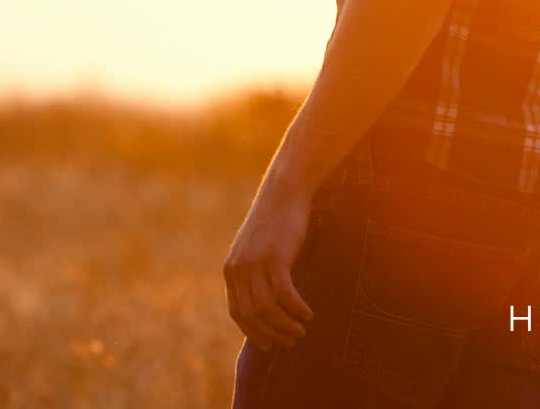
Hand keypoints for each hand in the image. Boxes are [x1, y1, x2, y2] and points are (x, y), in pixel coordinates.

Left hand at [223, 188, 315, 349]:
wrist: (283, 193)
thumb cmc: (275, 224)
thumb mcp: (256, 251)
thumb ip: (254, 275)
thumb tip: (263, 306)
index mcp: (231, 270)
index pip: (237, 313)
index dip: (253, 333)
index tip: (269, 346)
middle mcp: (238, 269)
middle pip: (252, 316)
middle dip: (271, 334)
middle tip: (291, 341)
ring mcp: (255, 264)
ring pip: (267, 310)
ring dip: (285, 326)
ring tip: (301, 331)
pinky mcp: (275, 258)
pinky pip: (284, 295)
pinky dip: (296, 309)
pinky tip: (308, 314)